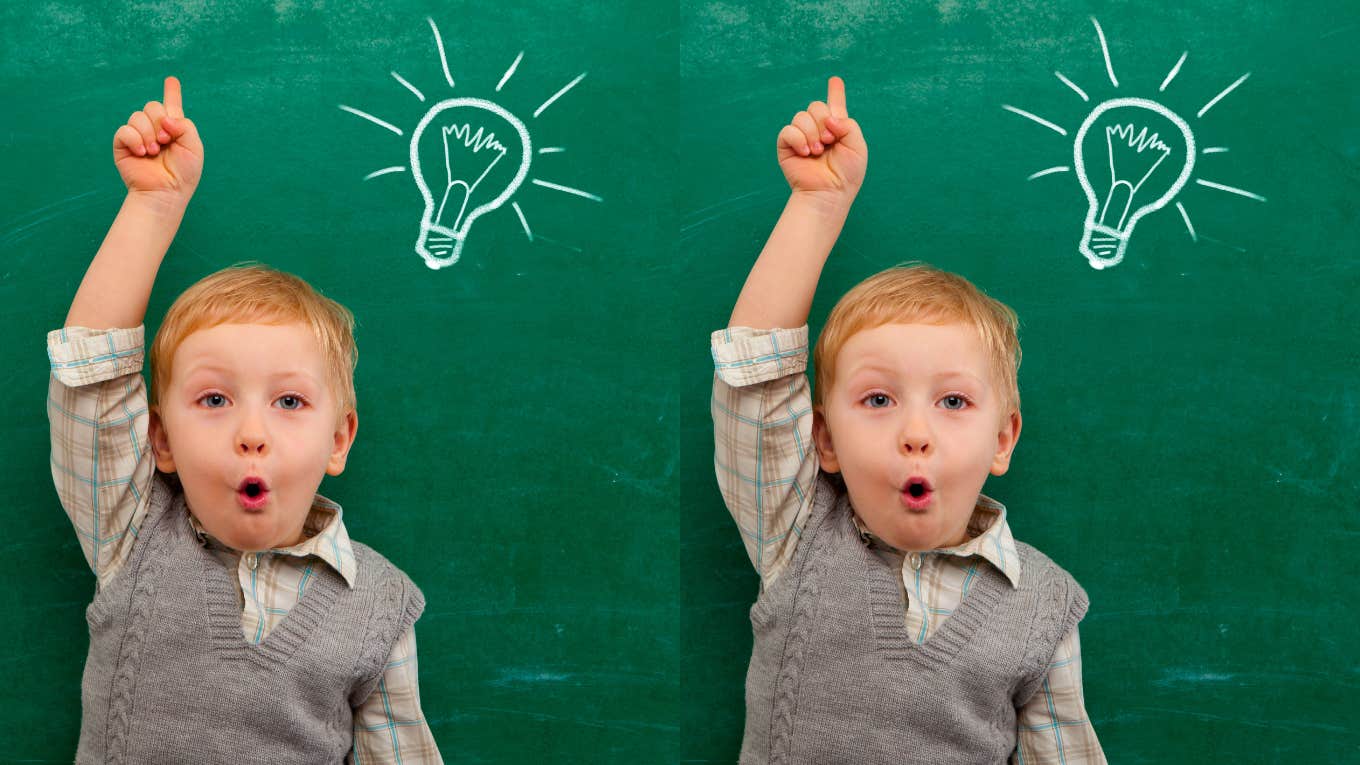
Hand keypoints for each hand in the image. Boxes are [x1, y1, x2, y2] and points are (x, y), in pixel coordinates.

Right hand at [112, 76, 203, 202]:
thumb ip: (184, 125)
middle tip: (166, 141)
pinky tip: (142, 153)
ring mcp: (138, 136)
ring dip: (148, 134)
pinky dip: (135, 140)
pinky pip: (124, 130)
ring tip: (154, 152)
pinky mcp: (123, 145)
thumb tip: (164, 118)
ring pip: (137, 116)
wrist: (166, 191)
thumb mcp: (194, 147)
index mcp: (174, 128)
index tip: (172, 80)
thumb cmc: (183, 173)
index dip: (172, 92)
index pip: (171, 105)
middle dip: (160, 121)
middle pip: (152, 106)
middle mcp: (155, 129)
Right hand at [776, 76, 866, 199]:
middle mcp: (818, 130)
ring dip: (812, 133)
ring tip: (817, 152)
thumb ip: (847, 124)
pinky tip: (806, 153)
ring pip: (801, 116)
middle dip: (823, 120)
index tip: (835, 80)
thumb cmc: (847, 174)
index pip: (834, 105)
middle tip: (829, 141)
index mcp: (837, 128)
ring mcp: (802, 137)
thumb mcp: (858, 146)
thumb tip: (827, 119)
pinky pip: (788, 131)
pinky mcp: (787, 147)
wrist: (829, 192)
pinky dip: (798, 139)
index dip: (835, 92)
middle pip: (815, 106)